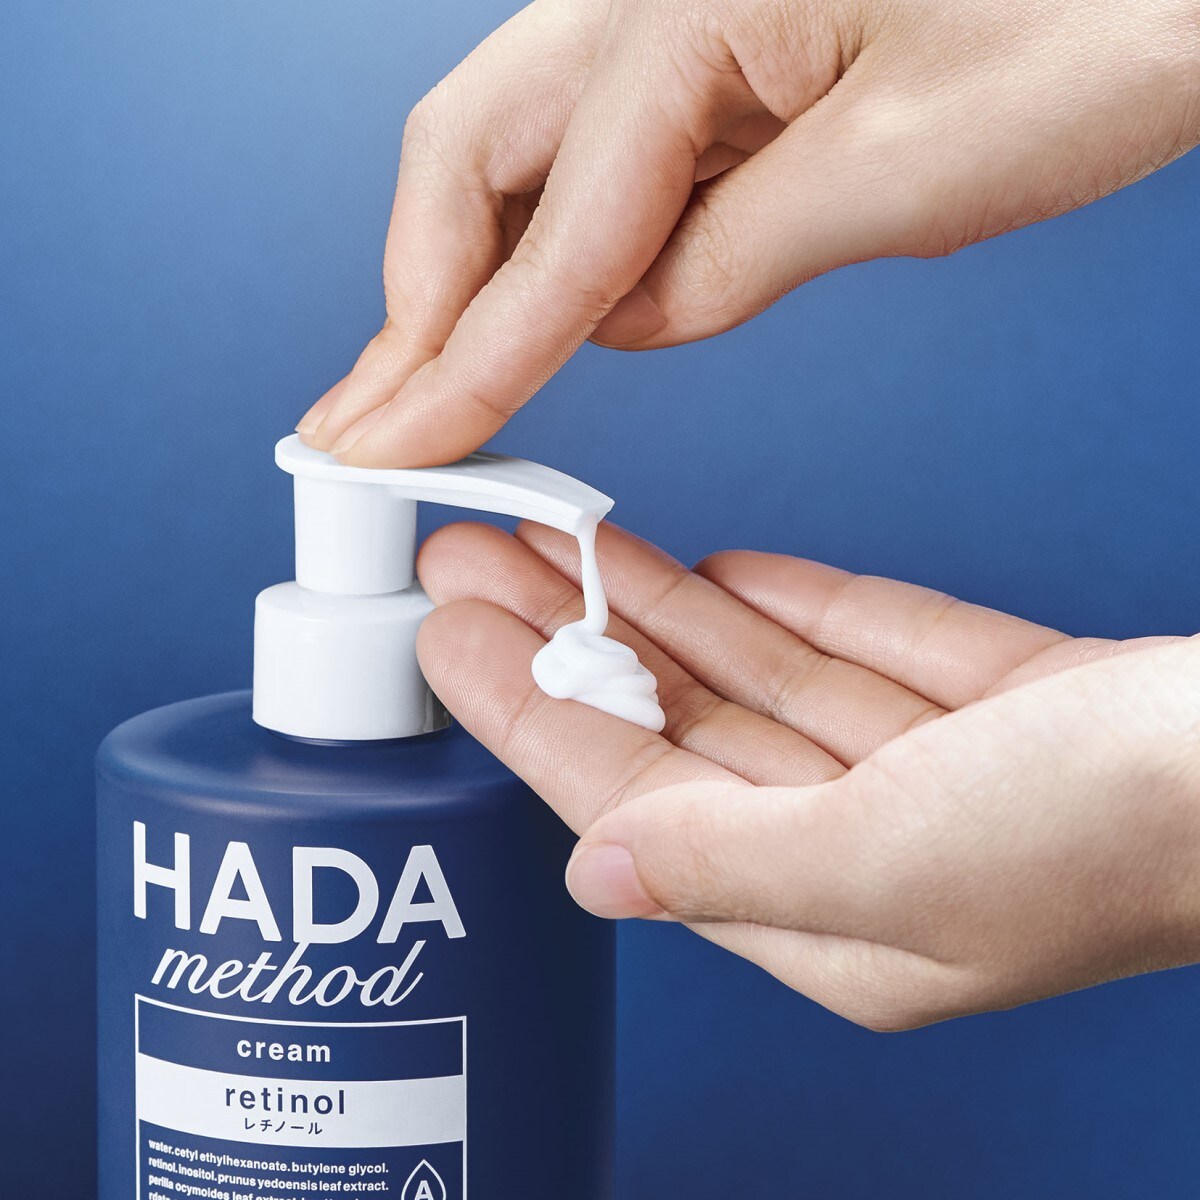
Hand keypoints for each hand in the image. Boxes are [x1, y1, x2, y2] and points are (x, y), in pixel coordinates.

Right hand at [297, 0, 1199, 466]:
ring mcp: (676, 24)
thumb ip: (727, 256)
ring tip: (417, 388)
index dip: (464, 365)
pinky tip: (528, 323)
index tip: (395, 449)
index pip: (545, 237)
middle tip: (363, 420)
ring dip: (463, 283)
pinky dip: (549, 255)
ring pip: (515, 163)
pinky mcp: (716, 62)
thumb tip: (625, 320)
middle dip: (410, 306)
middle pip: (465, 162)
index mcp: (688, 0)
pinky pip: (593, 168)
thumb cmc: (1105, 10)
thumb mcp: (902, 169)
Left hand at [415, 520, 1199, 1028]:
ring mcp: (919, 769)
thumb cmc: (1121, 828)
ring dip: (646, 608)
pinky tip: (701, 571)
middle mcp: (861, 846)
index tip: (450, 636)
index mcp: (830, 911)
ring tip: (551, 543)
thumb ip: (736, 864)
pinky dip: (773, 604)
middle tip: (468, 564)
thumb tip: (599, 868)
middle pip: (673, 729)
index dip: (530, 714)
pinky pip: (841, 643)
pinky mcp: (974, 701)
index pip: (630, 798)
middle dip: (564, 643)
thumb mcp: (902, 857)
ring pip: (745, 677)